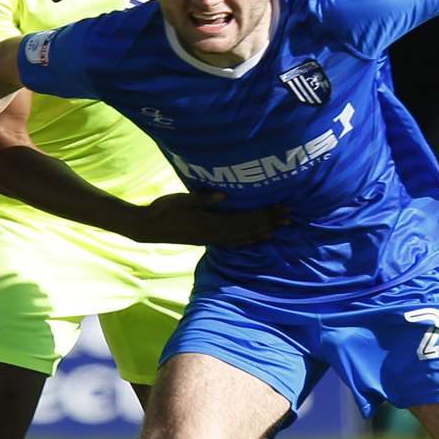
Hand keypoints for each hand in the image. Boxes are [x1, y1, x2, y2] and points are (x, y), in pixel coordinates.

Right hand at [129, 191, 289, 246]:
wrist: (148, 227)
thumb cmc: (162, 209)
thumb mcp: (179, 199)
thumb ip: (201, 198)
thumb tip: (223, 195)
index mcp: (210, 222)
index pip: (244, 219)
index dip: (263, 214)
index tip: (279, 208)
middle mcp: (214, 234)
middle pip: (248, 229)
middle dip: (270, 223)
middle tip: (290, 217)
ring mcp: (211, 239)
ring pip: (244, 238)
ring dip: (263, 232)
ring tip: (281, 228)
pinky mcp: (208, 240)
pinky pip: (234, 242)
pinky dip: (249, 240)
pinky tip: (259, 238)